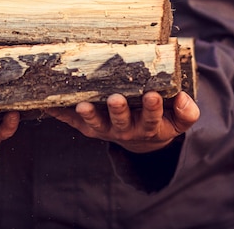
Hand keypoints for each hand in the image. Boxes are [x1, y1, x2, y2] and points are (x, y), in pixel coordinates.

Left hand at [46, 91, 199, 153]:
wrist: (140, 136)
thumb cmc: (159, 119)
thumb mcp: (177, 120)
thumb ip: (185, 112)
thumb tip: (182, 98)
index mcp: (148, 125)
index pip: (152, 117)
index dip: (153, 108)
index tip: (153, 96)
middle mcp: (125, 129)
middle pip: (121, 121)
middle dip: (119, 110)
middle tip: (116, 99)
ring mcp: (104, 128)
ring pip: (96, 123)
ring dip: (89, 114)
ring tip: (83, 105)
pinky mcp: (87, 126)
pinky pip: (72, 120)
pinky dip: (60, 113)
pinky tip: (48, 105)